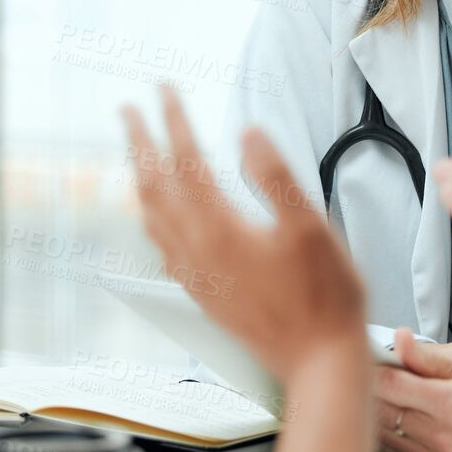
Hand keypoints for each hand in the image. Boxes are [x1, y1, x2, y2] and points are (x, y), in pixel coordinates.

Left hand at [123, 85, 366, 384]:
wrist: (317, 362)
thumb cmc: (323, 297)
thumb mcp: (310, 228)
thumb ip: (275, 176)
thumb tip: (247, 133)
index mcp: (219, 229)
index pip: (186, 160)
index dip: (174, 120)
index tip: (164, 89)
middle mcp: (196, 251)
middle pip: (154, 184)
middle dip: (139, 143)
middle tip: (128, 110)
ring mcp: (195, 274)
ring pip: (151, 216)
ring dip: (140, 177)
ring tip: (137, 154)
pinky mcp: (202, 293)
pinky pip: (161, 244)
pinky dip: (151, 216)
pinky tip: (158, 217)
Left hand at [375, 327, 451, 451]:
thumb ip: (430, 358)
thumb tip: (400, 339)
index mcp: (450, 405)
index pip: (388, 385)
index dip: (372, 369)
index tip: (369, 360)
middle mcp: (441, 437)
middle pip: (379, 409)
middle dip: (370, 390)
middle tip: (371, 374)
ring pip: (382, 434)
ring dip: (377, 413)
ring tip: (386, 395)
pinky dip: (390, 436)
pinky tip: (399, 421)